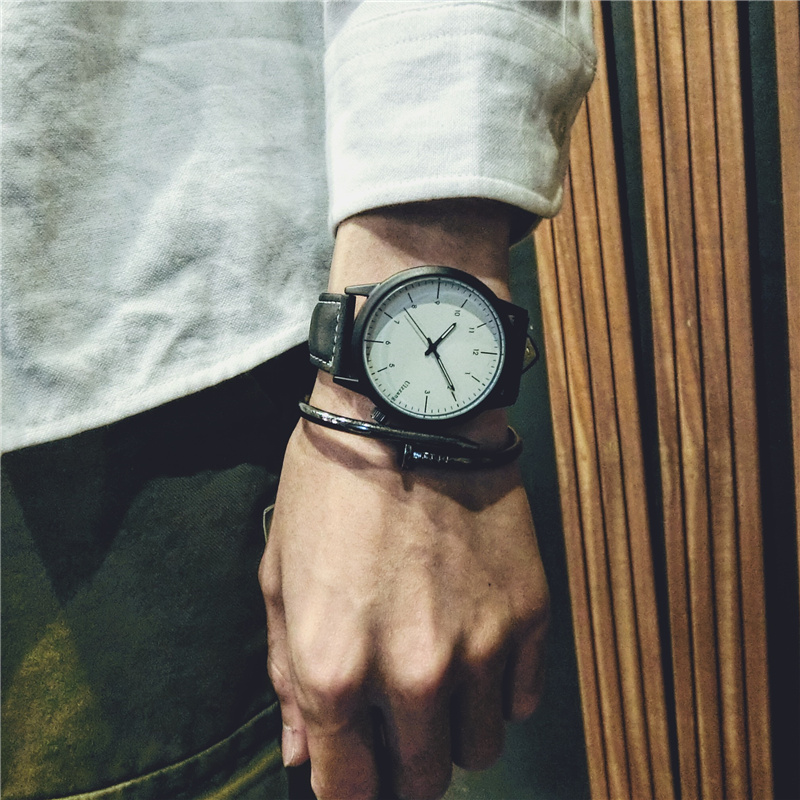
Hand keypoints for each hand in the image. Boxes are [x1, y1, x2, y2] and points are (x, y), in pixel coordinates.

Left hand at [260, 199, 546, 799]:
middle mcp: (414, 674)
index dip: (347, 791)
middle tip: (395, 732)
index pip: (346, 787)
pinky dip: (497, 691)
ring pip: (479, 748)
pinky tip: (477, 650)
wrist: (408, 407)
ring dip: (453, 732)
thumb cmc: (330, 483)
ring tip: (438, 684)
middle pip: (422, 779)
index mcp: (335, 668)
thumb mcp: (282, 573)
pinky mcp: (532, 614)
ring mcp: (483, 647)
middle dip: (402, 769)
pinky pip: (523, 698)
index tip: (354, 777)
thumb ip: (288, 675)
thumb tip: (306, 754)